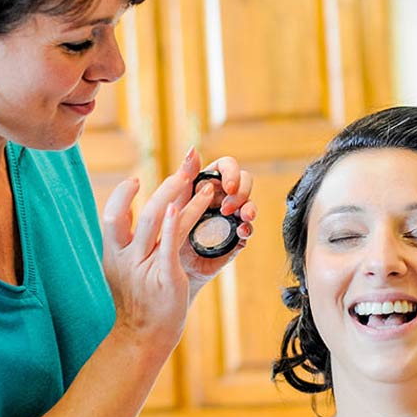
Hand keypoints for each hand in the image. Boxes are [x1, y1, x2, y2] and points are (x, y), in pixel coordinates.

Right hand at [101, 153, 214, 350]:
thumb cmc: (138, 303)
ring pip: (159, 223)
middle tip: (185, 171)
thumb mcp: (124, 271)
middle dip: (167, 188)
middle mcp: (126, 259)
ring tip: (204, 186)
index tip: (135, 180)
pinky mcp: (165, 278)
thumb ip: (128, 246)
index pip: (111, 215)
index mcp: (114, 255)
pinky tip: (181, 207)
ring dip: (184, 200)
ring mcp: (144, 268)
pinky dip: (173, 224)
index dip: (121, 195)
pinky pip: (167, 245)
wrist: (142, 338)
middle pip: (143, 213)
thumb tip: (141, 219)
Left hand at [179, 152, 255, 298]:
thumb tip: (192, 149)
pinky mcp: (234, 238)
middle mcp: (221, 198)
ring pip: (250, 204)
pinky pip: (248, 229)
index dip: (231, 172)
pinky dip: (247, 228)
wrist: (168, 267)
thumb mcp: (174, 203)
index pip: (227, 166)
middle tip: (229, 205)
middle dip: (242, 190)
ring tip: (243, 216)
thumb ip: (185, 178)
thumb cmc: (167, 232)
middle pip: (244, 182)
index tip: (228, 186)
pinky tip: (242, 231)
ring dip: (250, 208)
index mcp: (206, 184)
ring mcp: (230, 218)